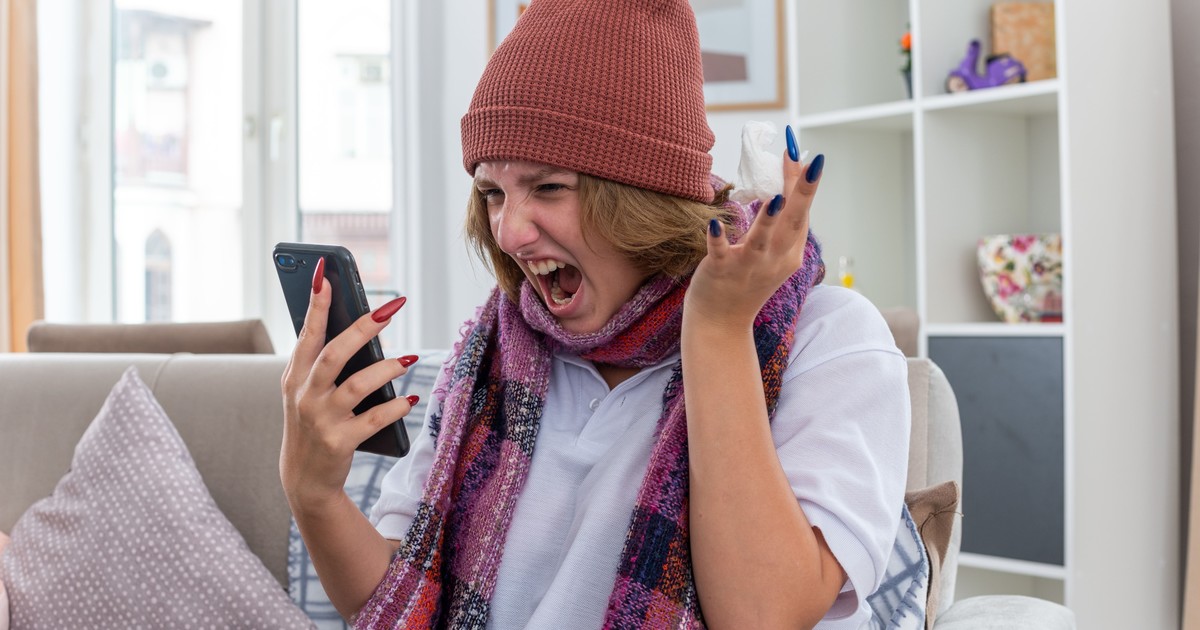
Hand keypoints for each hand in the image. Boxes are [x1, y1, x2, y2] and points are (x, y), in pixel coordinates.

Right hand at [279, 257, 417, 512]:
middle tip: (391, 309)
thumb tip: (363, 324)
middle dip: (363, 328)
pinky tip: (410, 398)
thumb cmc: (313, 421)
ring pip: (357, 385)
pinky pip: (374, 420)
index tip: (325, 274)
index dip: (316, 304)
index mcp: (295, 376)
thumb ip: (324, 360)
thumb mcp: (308, 390)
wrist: (304, 478)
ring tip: (409, 360)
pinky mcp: (340, 443)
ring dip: (387, 370)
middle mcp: (304, 395)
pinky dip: (395, 407)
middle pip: (335, 353)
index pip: (307, 333)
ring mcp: (321, 420)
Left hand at [685, 150, 824, 331]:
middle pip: (792, 223)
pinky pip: (721, 254)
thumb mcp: (772, 252)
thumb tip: (786, 184)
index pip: (801, 215)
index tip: (808, 156)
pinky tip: (714, 224)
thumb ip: (780, 222)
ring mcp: (749, 267)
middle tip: (813, 163)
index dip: (804, 186)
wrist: (721, 323)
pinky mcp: (722, 272)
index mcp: (790, 253)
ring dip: (768, 220)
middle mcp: (775, 260)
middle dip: (803, 193)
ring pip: (761, 240)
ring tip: (774, 197)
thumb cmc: (745, 280)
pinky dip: (719, 240)